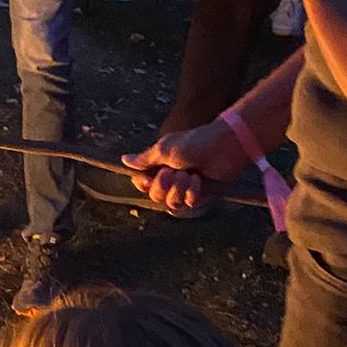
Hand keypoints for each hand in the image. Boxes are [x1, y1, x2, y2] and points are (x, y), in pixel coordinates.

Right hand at [122, 119, 245, 215]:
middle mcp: (170, 178)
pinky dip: (193, 192)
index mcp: (159, 165)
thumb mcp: (163, 150)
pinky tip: (199, 180)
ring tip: (188, 175)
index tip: (146, 178)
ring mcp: (185, 188)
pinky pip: (189, 204)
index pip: (141, 182)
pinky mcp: (201, 195)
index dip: (142, 183)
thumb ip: (144, 159)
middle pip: (154, 195)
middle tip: (172, 172)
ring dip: (178, 189)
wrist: (222, 147)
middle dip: (162, 186)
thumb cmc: (192, 143)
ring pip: (171, 203)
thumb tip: (123, 159)